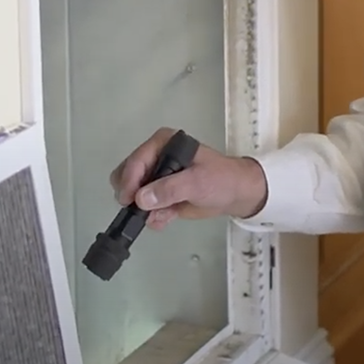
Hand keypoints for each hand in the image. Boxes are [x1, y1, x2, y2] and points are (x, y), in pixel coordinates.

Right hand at [109, 127, 268, 230]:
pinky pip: (145, 208)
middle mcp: (156, 157)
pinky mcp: (160, 195)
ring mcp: (156, 177)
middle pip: (126, 175)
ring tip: (161, 215)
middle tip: (142, 210)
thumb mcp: (197, 182)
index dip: (129, 180)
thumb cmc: (222, 180)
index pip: (136, 160)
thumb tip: (141, 198)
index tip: (129, 200)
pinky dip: (152, 216)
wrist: (237, 194)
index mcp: (163, 144)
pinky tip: (166, 219)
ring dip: (143, 209)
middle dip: (132, 195)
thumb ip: (169, 189)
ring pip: (133, 194)